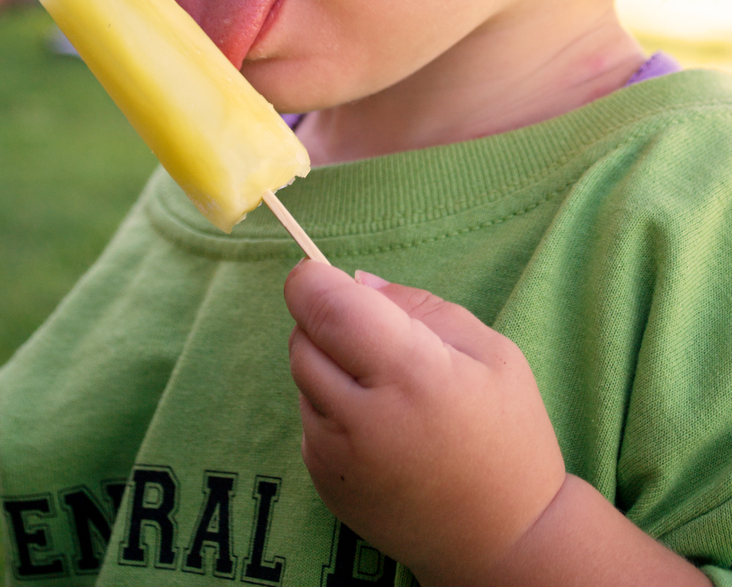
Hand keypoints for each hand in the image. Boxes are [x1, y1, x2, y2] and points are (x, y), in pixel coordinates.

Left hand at [284, 261, 565, 586]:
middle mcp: (363, 418)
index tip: (321, 270)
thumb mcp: (490, 351)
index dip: (312, 280)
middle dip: (324, 319)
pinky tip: (378, 424)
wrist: (502, 540)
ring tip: (384, 385)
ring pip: (302, 375)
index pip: (327, 309)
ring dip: (328, 363)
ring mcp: (336, 457)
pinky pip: (308, 416)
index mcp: (411, 374)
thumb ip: (418, 305)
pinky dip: (329, 404)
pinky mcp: (322, 482)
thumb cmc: (508, 434)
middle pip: (303, 337)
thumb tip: (354, 282)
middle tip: (373, 333)